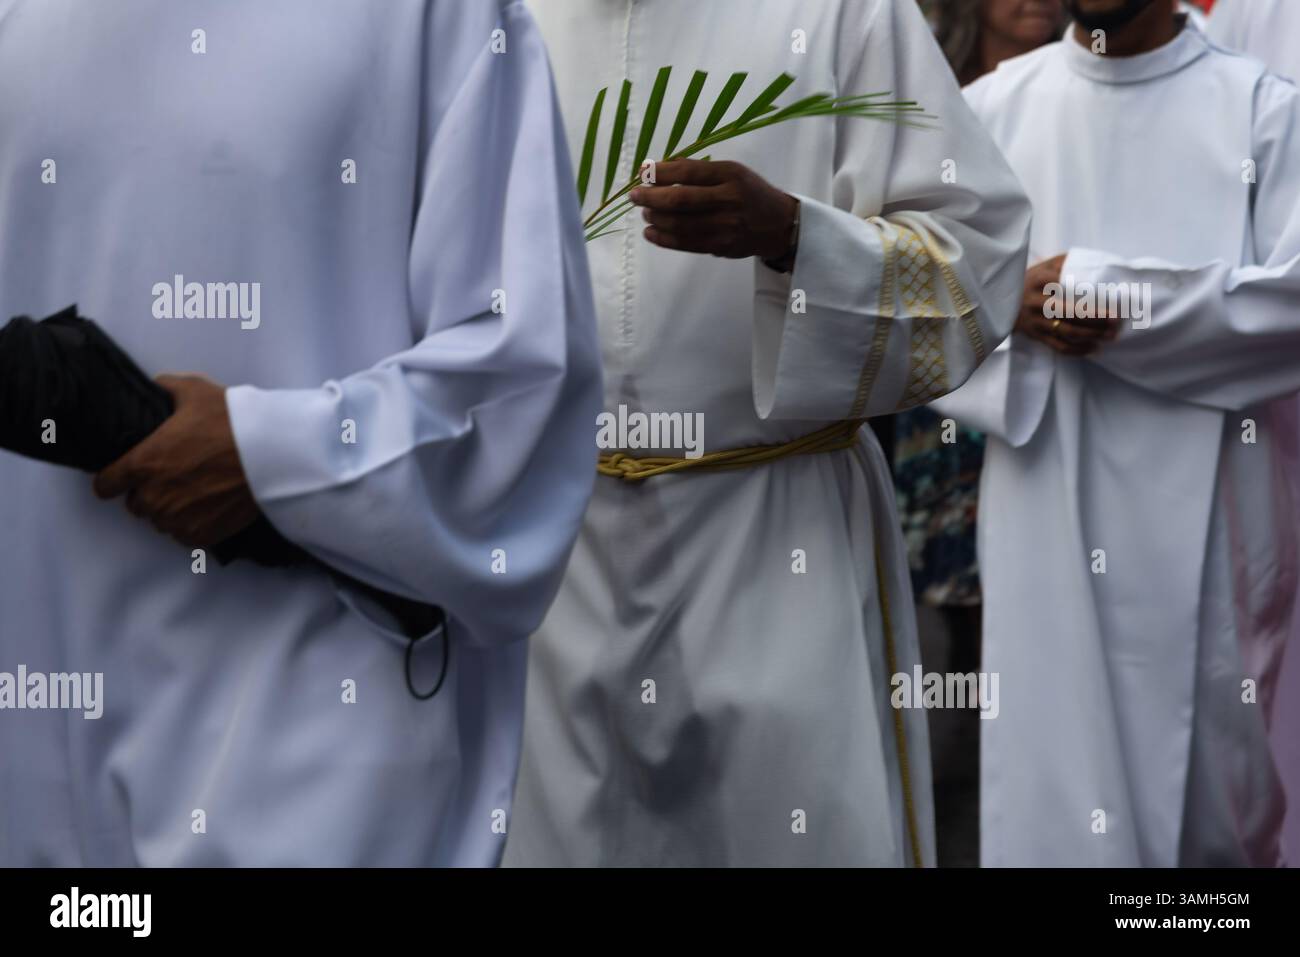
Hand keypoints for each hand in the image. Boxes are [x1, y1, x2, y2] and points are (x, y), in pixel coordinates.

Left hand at [94, 374, 259, 547]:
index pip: (105, 485)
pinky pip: (184, 535)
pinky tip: (208, 506)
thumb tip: (158, 387)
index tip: (124, 476)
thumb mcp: (195, 391)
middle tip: (174, 477)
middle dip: (149, 492)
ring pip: (161, 521)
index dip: (113, 478)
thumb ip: (166, 387)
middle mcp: (154, 497)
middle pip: (135, 505)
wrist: (271, 455)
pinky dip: (192, 524)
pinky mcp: (201, 534)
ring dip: (171, 510)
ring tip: (194, 492)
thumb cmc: (231, 422)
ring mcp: (177, 519)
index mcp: (142, 464)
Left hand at [629, 159, 798, 260]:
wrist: (779, 225)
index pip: (687, 172)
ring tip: (646, 212)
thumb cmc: (751, 192)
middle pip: (679, 200)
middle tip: (635, 196)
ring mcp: (724, 226)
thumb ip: (699, 170)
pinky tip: (651, 232)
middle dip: (650, 197)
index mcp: (730, 175)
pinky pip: (685, 243)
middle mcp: (728, 200)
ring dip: (655, 218)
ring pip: (679, 224)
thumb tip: (660, 167)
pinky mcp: (720, 246)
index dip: (660, 173)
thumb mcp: (733, 171)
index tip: (642, 173)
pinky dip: (663, 239)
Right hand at [1015, 254, 1120, 355]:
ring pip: (1068, 332)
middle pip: (1072, 312)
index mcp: (1040, 280)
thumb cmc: (1030, 279)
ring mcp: (1035, 321)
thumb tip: (1098, 264)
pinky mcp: (1035, 335)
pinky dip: (1078, 350)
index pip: (1071, 287)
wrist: (998, 299)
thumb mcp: (1044, 265)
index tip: (1114, 298)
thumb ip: (1067, 263)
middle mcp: (1036, 301)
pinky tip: (1094, 348)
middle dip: (1098, 318)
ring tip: (1111, 336)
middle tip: (1117, 320)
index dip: (1094, 294)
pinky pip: (1058, 347)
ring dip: (1092, 335)